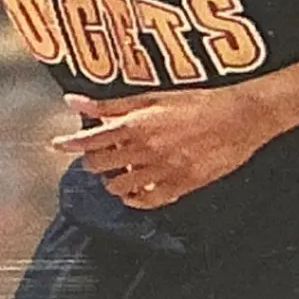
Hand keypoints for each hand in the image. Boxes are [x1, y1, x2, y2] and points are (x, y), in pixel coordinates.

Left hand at [50, 84, 292, 209]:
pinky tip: (136, 191)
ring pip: (119, 188)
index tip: (56, 145)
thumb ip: (111, 104)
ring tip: (119, 172)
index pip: (90, 140)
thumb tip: (73, 99)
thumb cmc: (198, 99)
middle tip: (99, 155)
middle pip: (100, 165)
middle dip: (93, 161)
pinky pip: (147, 201)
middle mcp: (145, 150)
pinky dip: (136, 199)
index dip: (70, 144)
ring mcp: (163, 171)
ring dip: (113, 181)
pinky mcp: (182, 185)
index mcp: (136, 125)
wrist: (242, 114)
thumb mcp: (153, 96)